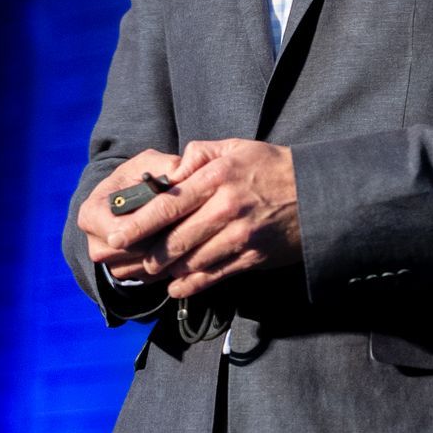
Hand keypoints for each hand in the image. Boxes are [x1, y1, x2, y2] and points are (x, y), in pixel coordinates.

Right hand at [80, 150, 187, 283]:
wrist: (130, 201)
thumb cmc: (139, 179)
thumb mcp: (149, 164)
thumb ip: (166, 165)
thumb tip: (183, 173)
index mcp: (91, 215)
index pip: (120, 230)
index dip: (151, 222)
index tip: (178, 212)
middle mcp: (95, 244)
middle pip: (136, 251)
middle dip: (165, 237)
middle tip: (192, 222)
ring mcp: (109, 265)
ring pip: (146, 266)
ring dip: (169, 251)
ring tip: (188, 231)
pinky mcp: (126, 276)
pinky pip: (152, 276)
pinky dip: (168, 263)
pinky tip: (181, 244)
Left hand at [81, 137, 300, 299]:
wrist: (319, 194)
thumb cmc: (271, 167)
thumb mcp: (235, 147)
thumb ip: (197, 155)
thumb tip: (167, 174)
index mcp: (217, 178)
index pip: (167, 205)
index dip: (136, 224)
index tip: (113, 235)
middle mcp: (226, 209)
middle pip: (173, 240)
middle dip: (144, 255)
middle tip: (123, 262)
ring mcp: (239, 237)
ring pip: (189, 262)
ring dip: (164, 271)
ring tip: (147, 272)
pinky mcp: (251, 258)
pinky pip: (212, 277)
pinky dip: (189, 284)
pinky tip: (175, 285)